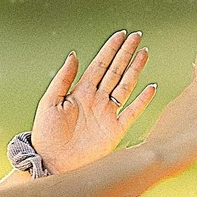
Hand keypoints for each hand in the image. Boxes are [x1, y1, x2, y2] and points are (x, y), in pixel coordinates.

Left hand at [30, 31, 152, 172]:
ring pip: (125, 86)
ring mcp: (107, 114)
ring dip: (135, 70)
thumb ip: (63, 78)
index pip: (99, 65)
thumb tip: (73, 55)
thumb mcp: (49, 102)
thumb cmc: (46, 134)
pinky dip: (142, 100)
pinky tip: (150, 87)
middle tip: (137, 36)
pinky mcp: (115, 131)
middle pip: (115, 71)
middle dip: (126, 53)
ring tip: (144, 53)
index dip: (110, 49)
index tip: (121, 34)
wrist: (52, 162)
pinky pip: (132, 112)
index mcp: (81, 91)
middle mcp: (97, 100)